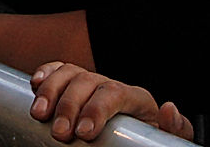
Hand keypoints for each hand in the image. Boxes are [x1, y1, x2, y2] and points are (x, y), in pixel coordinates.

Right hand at [29, 61, 192, 142]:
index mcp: (135, 98)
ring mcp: (90, 84)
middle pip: (85, 82)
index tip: (84, 133)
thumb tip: (169, 108)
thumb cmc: (145, 140)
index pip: (113, 92)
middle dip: (68, 106)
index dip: (96, 108)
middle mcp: (109, 85)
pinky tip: (34, 85)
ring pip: (68, 73)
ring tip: (39, 114)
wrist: (132, 140)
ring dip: (50, 91)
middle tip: (59, 133)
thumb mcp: (162, 137)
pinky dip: (44, 74)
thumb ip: (174, 128)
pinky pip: (56, 70)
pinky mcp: (72, 87)